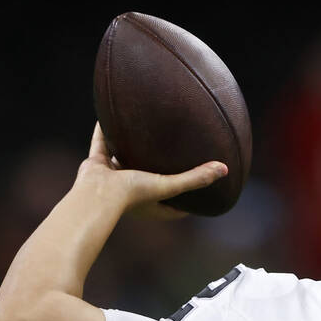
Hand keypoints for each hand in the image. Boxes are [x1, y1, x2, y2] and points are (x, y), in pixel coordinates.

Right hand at [74, 122, 227, 219]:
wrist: (96, 195)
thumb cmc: (133, 195)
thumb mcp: (170, 185)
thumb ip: (195, 178)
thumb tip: (224, 169)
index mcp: (151, 204)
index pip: (175, 204)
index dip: (189, 198)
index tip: (201, 190)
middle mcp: (133, 192)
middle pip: (152, 179)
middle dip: (161, 170)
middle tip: (175, 157)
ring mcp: (114, 179)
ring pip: (125, 159)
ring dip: (132, 148)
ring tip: (144, 134)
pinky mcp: (97, 165)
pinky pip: (102, 144)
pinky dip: (104, 131)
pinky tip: (109, 116)